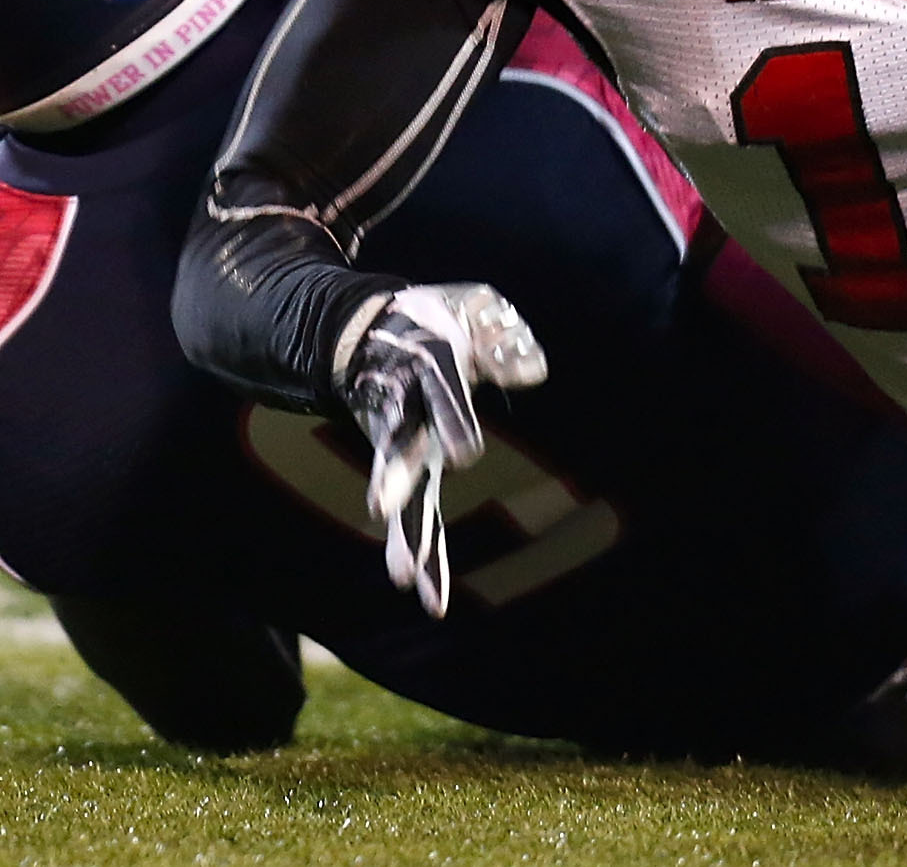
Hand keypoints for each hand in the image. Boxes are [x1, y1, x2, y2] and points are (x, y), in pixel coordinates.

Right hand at [342, 283, 547, 616]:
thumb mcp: (475, 310)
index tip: (464, 459)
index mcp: (429, 366)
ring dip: (405, 533)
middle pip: (402, 446)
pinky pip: (412, 512)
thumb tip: (536, 373)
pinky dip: (417, 550)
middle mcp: (408, 410)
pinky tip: (425, 596)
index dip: (452, 423)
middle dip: (396, 477)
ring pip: (401, 494)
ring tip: (404, 579)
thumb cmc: (436, 317)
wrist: (369, 328)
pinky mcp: (400, 465)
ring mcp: (400, 443)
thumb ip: (504, 341)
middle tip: (383, 512)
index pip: (440, 395)